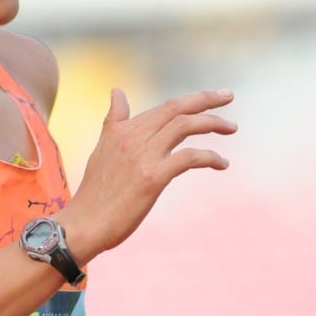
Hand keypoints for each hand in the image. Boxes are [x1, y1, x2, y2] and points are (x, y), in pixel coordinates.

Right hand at [60, 86, 235, 263]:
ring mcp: (143, 155)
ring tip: (231, 128)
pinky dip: (210, 157)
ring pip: (184, 126)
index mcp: (122, 129)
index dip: (193, 98)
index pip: (165, 107)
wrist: (83, 224)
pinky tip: (222, 163)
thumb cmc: (95, 193)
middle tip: (229, 96)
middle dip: (207, 99)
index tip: (215, 96)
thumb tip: (117, 91)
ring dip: (213, 124)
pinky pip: (189, 157)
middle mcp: (133, 136)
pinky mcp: (152, 177)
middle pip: (177, 108)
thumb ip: (114, 120)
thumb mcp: (102, 149)